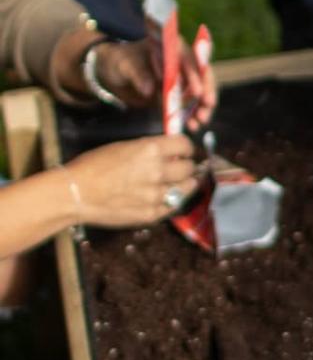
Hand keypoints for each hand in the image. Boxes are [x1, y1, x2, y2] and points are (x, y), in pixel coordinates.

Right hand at [67, 134, 198, 226]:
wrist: (76, 193)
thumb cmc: (93, 166)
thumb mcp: (123, 147)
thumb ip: (149, 150)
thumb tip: (168, 152)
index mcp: (150, 150)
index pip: (185, 145)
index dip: (186, 148)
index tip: (183, 151)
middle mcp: (158, 171)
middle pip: (189, 168)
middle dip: (187, 166)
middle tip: (181, 167)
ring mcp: (156, 195)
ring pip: (187, 188)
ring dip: (185, 184)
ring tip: (178, 183)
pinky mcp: (152, 214)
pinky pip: (174, 206)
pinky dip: (173, 200)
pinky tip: (166, 197)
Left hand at [100, 36, 214, 128]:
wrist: (113, 74)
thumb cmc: (120, 61)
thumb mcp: (126, 65)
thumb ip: (138, 74)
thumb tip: (149, 90)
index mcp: (171, 47)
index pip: (188, 58)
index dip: (195, 74)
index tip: (197, 91)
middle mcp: (180, 62)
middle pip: (201, 75)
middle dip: (206, 91)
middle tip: (207, 106)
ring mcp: (180, 80)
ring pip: (199, 92)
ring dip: (202, 107)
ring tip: (200, 120)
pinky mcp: (176, 96)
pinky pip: (189, 106)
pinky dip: (191, 116)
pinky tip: (192, 126)